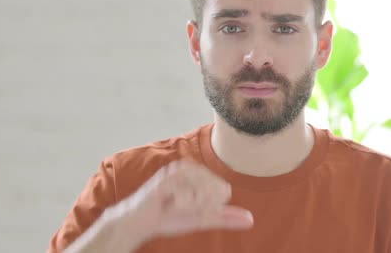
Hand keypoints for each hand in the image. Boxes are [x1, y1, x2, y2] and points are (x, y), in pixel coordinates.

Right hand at [111, 159, 253, 243]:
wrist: (140, 223)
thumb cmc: (170, 217)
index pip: (224, 189)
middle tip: (181, 207)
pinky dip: (180, 206)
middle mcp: (189, 167)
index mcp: (199, 172)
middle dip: (201, 206)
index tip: (192, 207)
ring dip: (190, 206)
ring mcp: (176, 171)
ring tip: (174, 206)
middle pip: (216, 190)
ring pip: (202, 193)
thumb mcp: (202, 218)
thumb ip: (224, 217)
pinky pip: (187, 197)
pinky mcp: (165, 179)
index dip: (210, 206)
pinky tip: (169, 205)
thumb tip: (251, 220)